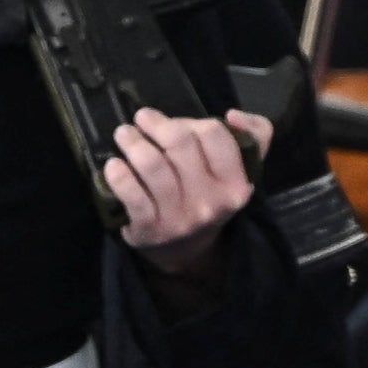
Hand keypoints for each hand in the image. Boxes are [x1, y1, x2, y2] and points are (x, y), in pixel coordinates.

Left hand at [108, 106, 266, 270]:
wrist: (185, 251)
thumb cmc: (207, 197)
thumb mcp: (238, 171)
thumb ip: (253, 136)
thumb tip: (233, 116)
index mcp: (235, 184)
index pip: (213, 134)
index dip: (188, 121)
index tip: (171, 121)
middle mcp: (210, 202)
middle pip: (179, 143)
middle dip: (155, 124)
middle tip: (141, 120)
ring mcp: (179, 217)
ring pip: (152, 163)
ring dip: (132, 142)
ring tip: (124, 135)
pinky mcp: (149, 229)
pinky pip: (130, 192)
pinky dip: (118, 173)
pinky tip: (113, 165)